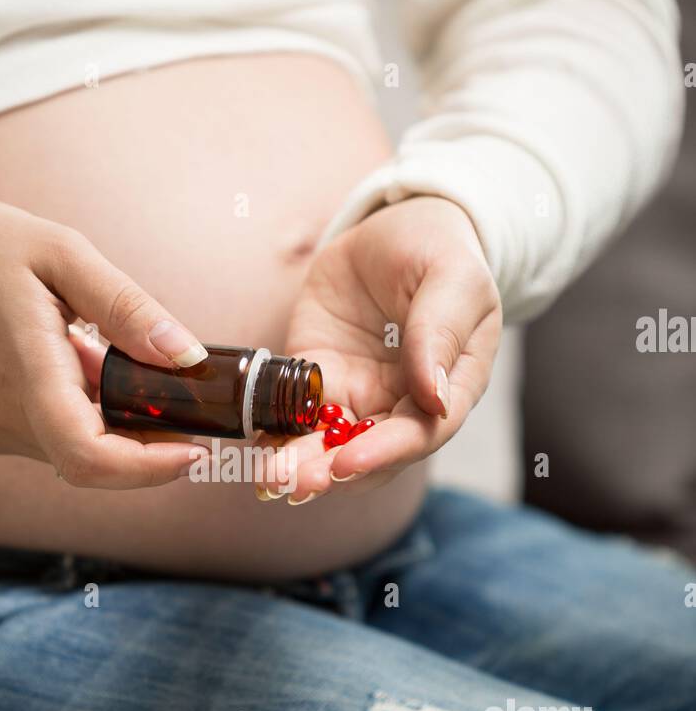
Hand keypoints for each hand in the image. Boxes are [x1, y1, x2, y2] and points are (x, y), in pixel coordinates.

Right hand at [0, 196, 207, 486]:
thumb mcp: (60, 253)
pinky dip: (86, 416)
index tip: (194, 449)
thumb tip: (186, 356)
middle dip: (148, 444)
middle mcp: (3, 415)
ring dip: (116, 425)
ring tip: (119, 362)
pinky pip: (53, 437)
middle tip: (182, 403)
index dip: (149, 468)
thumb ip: (126, 307)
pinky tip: (84, 365)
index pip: (89, 456)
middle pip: (93, 462)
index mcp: (23, 371)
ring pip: (76, 452)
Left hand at [260, 196, 501, 500]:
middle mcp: (406, 402)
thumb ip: (441, 332)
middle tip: (295, 484)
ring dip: (302, 464)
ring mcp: (362, 392)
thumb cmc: (438, 250)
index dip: (384, 453)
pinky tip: (258, 451)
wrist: (398, 227)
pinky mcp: (321, 378)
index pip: (422, 433)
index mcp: (452, 385)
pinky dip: (279, 436)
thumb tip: (434, 398)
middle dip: (332, 471)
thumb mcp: (452, 277)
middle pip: (372, 451)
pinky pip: (299, 414)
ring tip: (271, 478)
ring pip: (333, 442)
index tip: (347, 462)